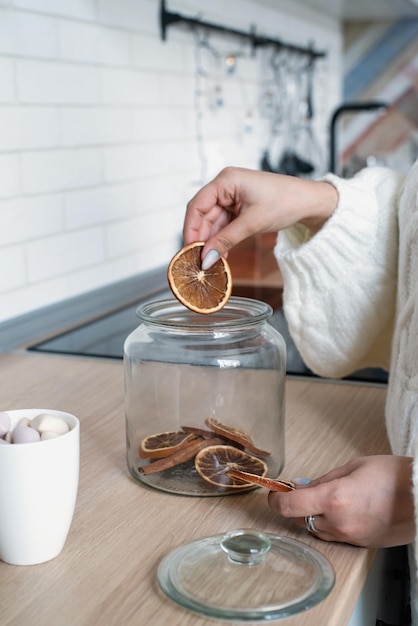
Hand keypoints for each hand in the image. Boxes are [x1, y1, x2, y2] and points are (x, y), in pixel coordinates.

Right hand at [183, 166, 336, 267]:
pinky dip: (222, 239)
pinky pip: (224, 224)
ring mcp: (232, 196)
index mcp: (226, 180)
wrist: (309, 202)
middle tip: (198, 260)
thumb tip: (206, 257)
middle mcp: (225, 186)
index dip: (191, 228)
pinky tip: (222, 255)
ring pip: (213, 222)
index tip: (189, 250)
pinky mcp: (239, 206)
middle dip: (201, 238)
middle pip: (203, 215)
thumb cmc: (285, 202)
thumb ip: (226, 240)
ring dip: (212, 241)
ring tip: (211, 261)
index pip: (197, 205)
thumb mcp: (253, 223)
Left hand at [268, 455, 414, 547]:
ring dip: (316, 516)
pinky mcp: (362, 545)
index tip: (273, 493)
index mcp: (334, 498)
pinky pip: (336, 536)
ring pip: (317, 530)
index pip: (288, 506)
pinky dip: (333, 525)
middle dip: (299, 506)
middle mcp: (339, 522)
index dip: (275, 499)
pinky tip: (347, 510)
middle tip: (306, 490)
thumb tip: (301, 486)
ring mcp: (351, 537)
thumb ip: (324, 479)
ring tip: (334, 498)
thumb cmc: (393, 475)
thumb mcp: (353, 466)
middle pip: (301, 519)